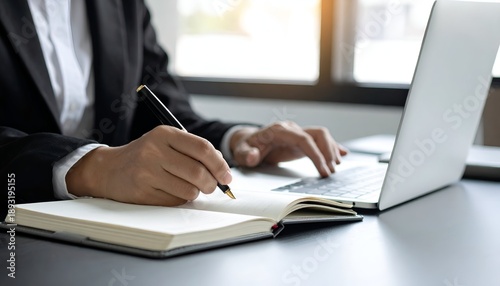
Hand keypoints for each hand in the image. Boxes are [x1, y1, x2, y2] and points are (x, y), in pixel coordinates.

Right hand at [66, 126, 231, 205]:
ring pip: (189, 190)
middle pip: (198, 172)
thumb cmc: (145, 155)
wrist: (109, 169)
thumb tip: (222, 167)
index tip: (226, 176)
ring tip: (188, 187)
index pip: (202, 148)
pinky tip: (171, 191)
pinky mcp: (142, 192)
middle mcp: (155, 151)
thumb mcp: (166, 142)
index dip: (220, 165)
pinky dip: (179, 199)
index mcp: (165, 134)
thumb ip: (193, 150)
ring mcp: (147, 172)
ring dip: (195, 193)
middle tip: (211, 186)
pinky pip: (174, 201)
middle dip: (211, 184)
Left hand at [230, 121, 347, 176]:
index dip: (316, 154)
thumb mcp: (242, 152)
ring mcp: (297, 132)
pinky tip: (342, 154)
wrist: (247, 141)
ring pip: (321, 135)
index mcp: (279, 130)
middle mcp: (291, 129)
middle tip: (331, 171)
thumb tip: (253, 156)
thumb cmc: (246, 147)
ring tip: (335, 167)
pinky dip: (332, 146)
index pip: (304, 139)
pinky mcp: (301, 139)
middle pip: (317, 134)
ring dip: (331, 150)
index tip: (324, 170)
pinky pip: (320, 139)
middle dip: (328, 152)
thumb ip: (246, 155)